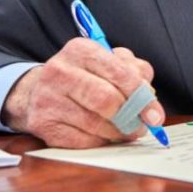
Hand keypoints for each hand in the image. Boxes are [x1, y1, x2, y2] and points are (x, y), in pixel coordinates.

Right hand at [1, 38, 164, 147]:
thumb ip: (134, 72)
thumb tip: (150, 98)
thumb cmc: (84, 76)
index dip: (142, 97)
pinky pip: (81, 141)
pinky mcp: (42, 124)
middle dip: (130, 117)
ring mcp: (48, 98)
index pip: (120, 73)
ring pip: (95, 124)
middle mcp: (60, 71)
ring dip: (117, 133)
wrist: (37, 90)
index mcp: (81, 50)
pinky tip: (103, 136)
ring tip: (125, 131)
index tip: (155, 115)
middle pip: (106, 100)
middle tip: (140, 126)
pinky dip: (99, 141)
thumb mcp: (108, 62)